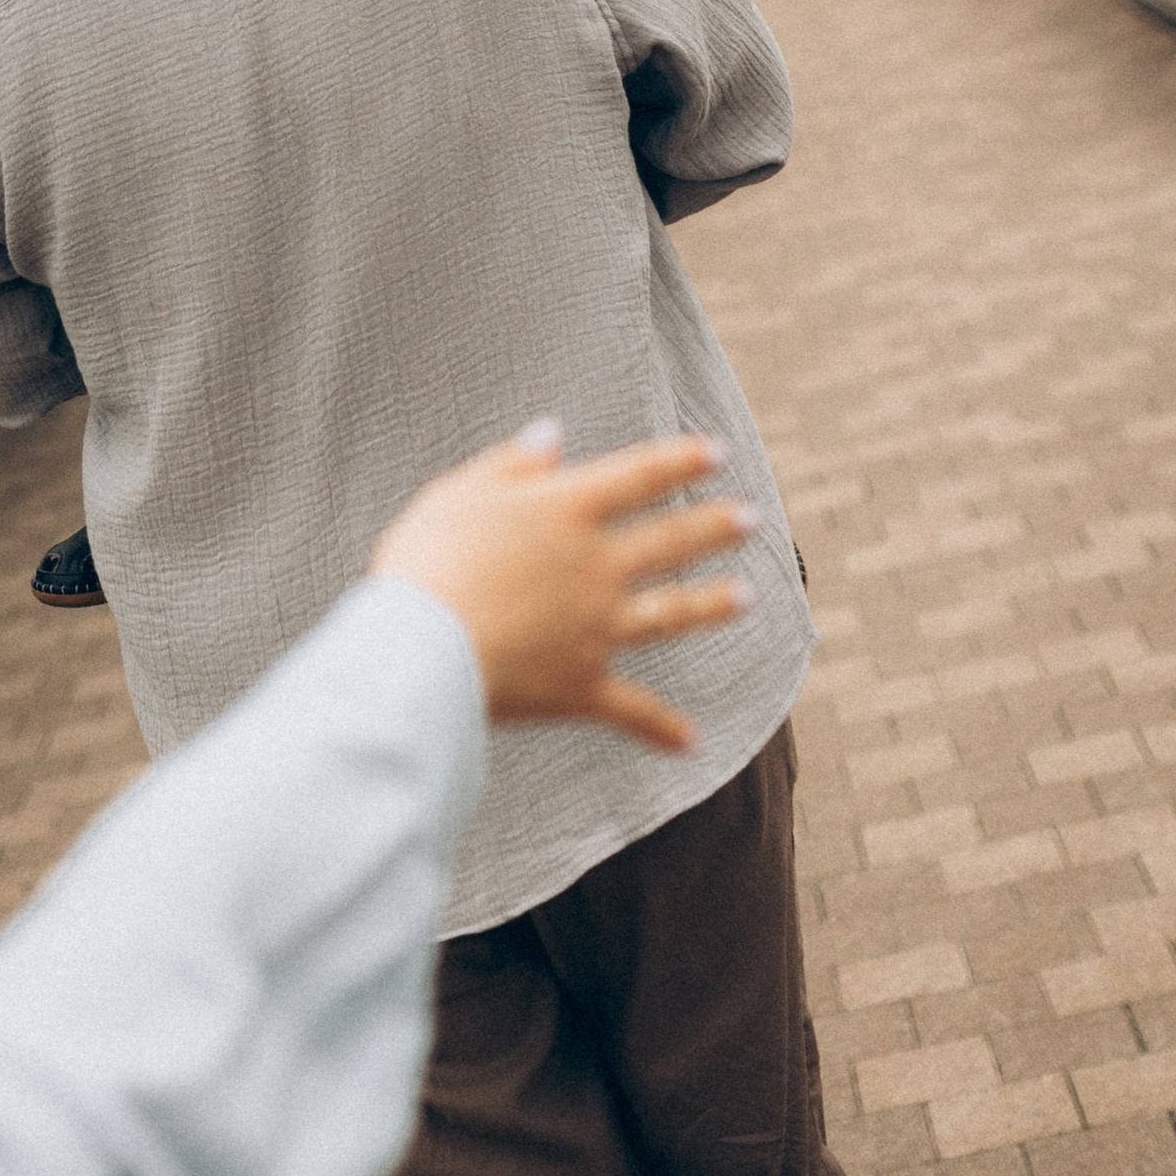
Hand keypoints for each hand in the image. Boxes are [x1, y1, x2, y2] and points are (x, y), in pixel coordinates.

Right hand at [369, 427, 752, 746]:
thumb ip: (509, 464)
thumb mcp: (458, 493)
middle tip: (752, 519)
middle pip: (669, 541)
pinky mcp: (583, 686)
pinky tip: (691, 741)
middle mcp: (595, 566)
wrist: (423, 649)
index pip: (638, 476)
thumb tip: (553, 434)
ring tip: (747, 597)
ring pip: (670, 613)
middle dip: (714, 527)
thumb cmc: (427, 562)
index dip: (681, 462)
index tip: (716, 454)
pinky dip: (663, 728)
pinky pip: (632, 709)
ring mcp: (597, 628)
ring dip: (711, 605)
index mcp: (566, 510)